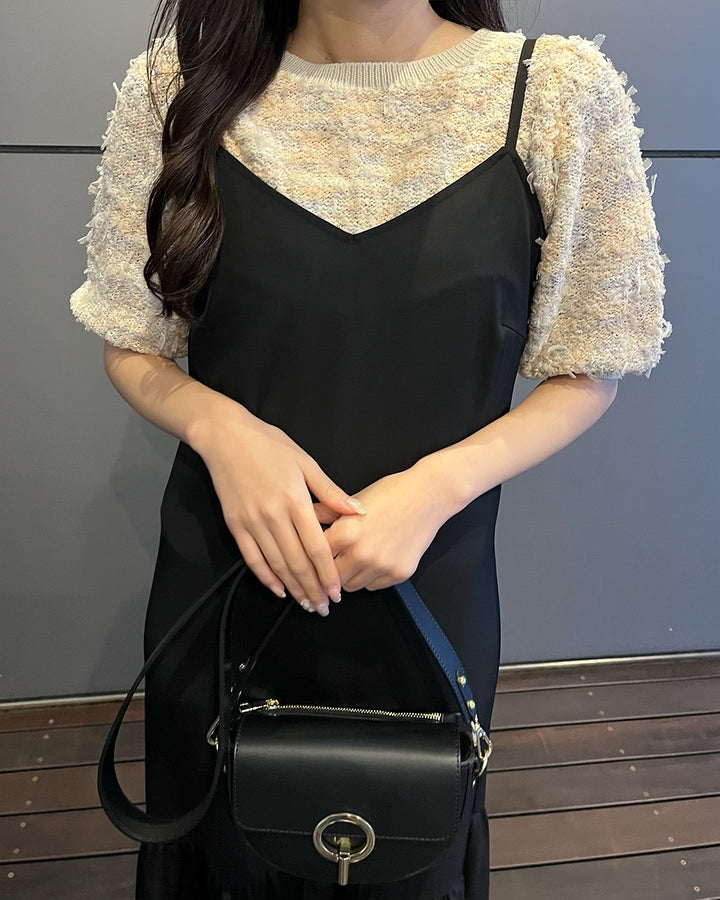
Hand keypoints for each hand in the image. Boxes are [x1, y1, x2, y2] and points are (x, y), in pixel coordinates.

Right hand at [194, 399, 365, 613]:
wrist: (226, 437)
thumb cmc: (269, 444)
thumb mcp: (305, 462)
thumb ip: (330, 491)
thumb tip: (358, 511)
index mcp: (295, 500)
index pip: (316, 547)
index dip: (327, 574)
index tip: (337, 592)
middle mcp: (273, 516)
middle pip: (297, 562)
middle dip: (312, 588)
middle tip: (324, 607)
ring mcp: (252, 522)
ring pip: (276, 564)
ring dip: (293, 588)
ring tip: (307, 605)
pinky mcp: (235, 525)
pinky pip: (252, 558)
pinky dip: (265, 577)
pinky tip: (278, 590)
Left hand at [318, 465, 457, 592]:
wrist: (428, 496)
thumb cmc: (392, 493)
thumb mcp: (353, 501)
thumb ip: (324, 513)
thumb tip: (302, 519)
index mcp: (346, 533)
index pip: (315, 559)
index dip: (311, 560)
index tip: (309, 563)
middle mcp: (362, 554)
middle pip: (332, 579)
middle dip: (330, 572)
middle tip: (335, 561)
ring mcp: (381, 567)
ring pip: (352, 587)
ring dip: (350, 576)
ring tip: (357, 557)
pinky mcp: (398, 574)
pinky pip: (374, 586)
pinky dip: (371, 577)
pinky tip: (376, 558)